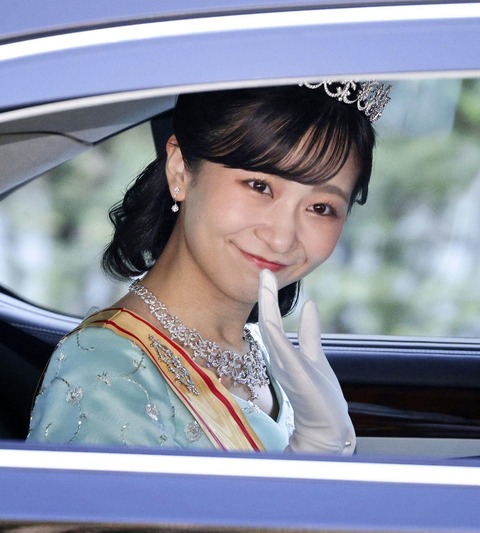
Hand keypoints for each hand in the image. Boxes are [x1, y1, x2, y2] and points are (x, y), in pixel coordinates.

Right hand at [258, 269, 355, 454]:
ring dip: (267, 307)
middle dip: (265, 296)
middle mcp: (279, 358)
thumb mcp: (314, 355)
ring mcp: (285, 367)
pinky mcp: (295, 376)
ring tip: (266, 282)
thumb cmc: (319, 394)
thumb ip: (309, 332)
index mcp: (282, 352)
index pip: (270, 320)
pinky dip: (275, 332)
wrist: (327, 426)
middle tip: (263, 272)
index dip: (267, 297)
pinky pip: (281, 351)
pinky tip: (271, 318)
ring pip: (271, 332)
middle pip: (266, 322)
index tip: (267, 274)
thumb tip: (310, 304)